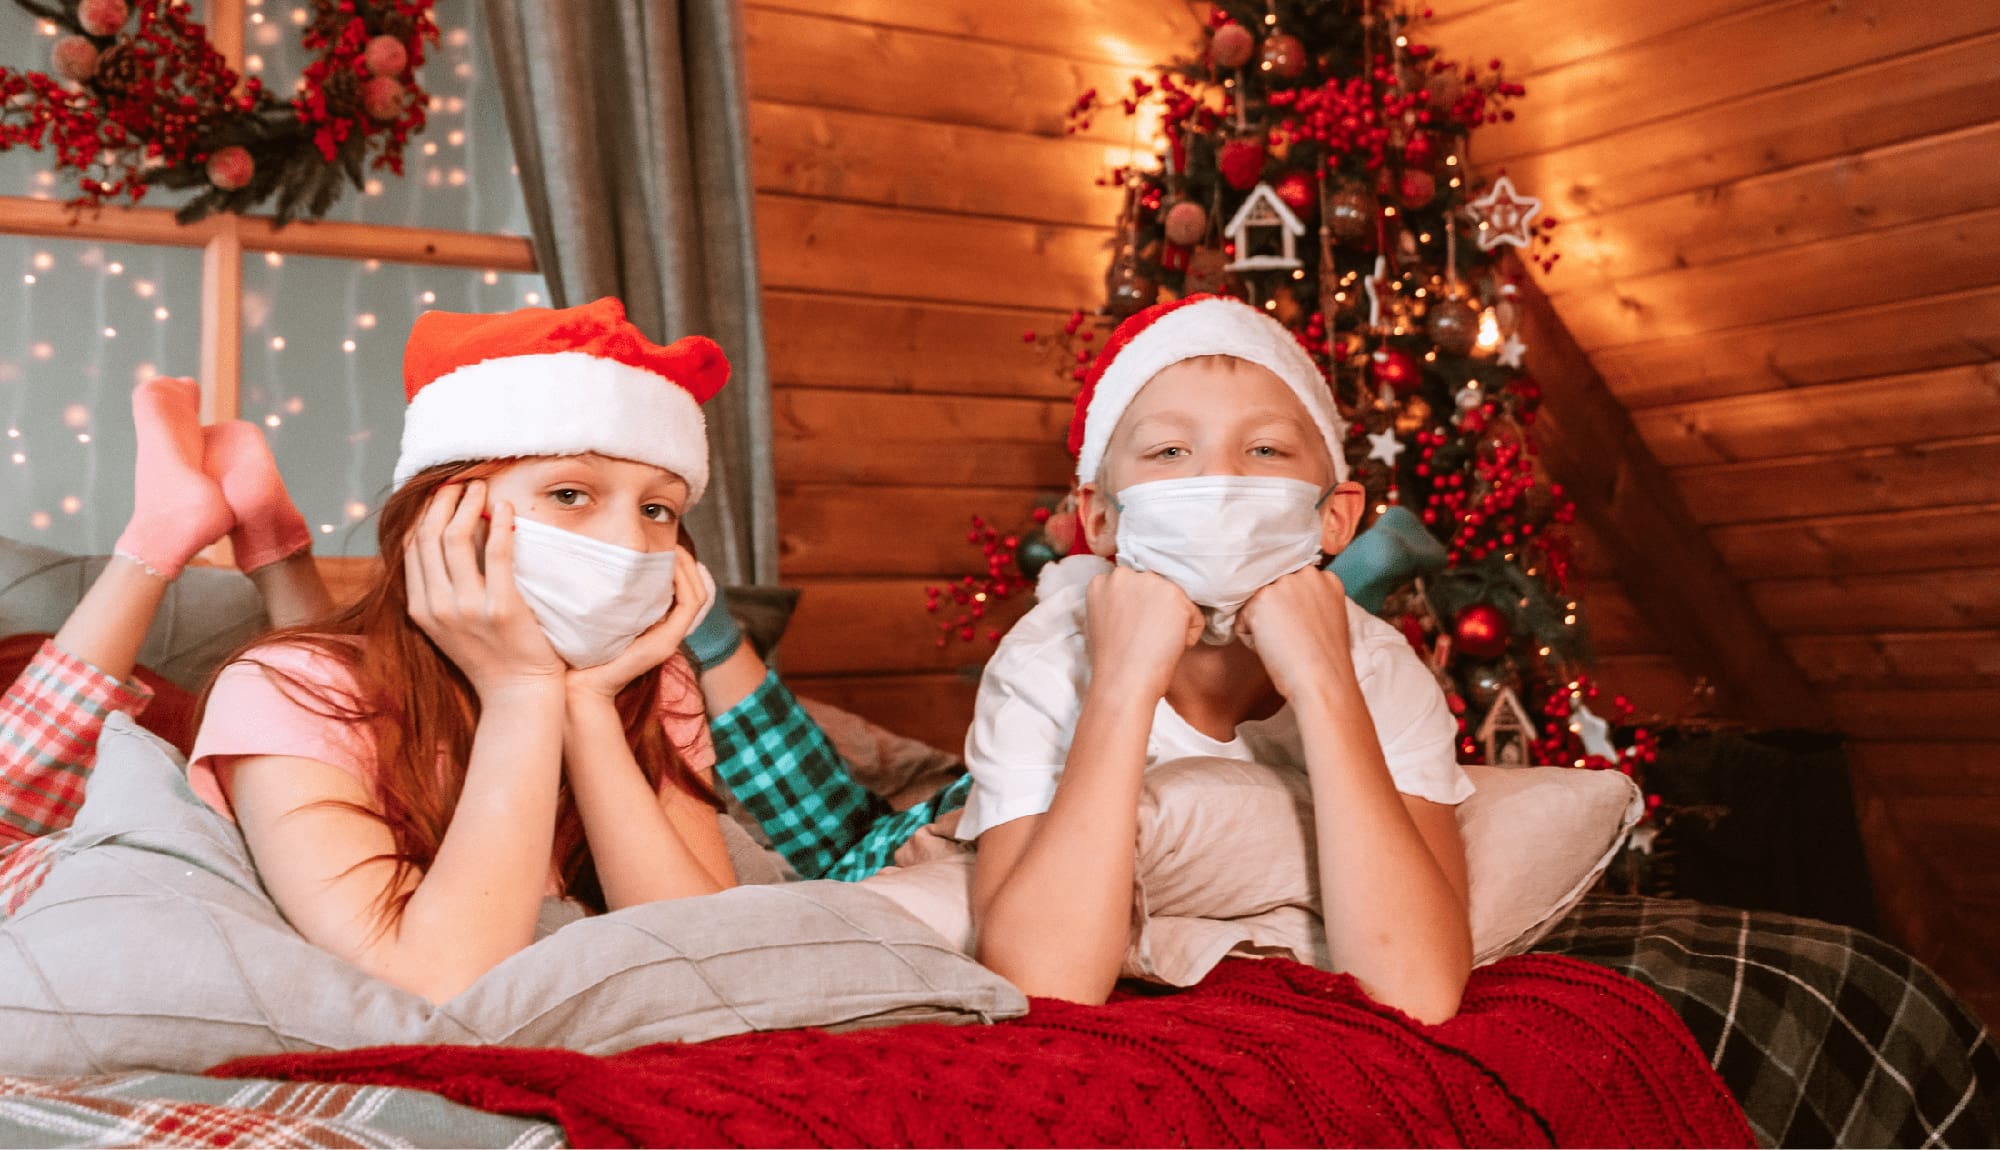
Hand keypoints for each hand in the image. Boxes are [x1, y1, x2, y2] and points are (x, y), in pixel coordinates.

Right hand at [403, 481, 565, 700]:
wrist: (517, 695)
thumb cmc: (491, 657)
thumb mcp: (450, 625)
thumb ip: (441, 589)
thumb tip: (445, 541)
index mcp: (420, 609)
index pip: (412, 547)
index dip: (424, 513)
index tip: (439, 493)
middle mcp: (437, 606)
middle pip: (429, 536)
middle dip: (442, 501)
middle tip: (460, 481)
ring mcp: (467, 608)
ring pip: (455, 539)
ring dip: (467, 505)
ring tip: (481, 487)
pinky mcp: (501, 608)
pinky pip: (497, 554)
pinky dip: (499, 524)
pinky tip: (506, 508)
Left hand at [566, 546, 709, 700]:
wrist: (576, 685)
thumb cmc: (577, 648)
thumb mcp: (594, 613)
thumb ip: (605, 593)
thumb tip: (598, 558)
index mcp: (654, 623)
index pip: (682, 589)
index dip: (679, 564)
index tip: (663, 543)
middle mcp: (666, 630)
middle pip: (695, 588)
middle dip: (686, 560)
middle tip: (671, 539)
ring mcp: (670, 637)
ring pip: (697, 594)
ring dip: (688, 567)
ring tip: (674, 548)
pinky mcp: (666, 642)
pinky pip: (690, 605)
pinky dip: (685, 582)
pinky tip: (669, 565)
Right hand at [1084, 566, 1201, 702]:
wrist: (1123, 683)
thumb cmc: (1113, 662)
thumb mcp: (1104, 620)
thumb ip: (1119, 601)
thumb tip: (1146, 603)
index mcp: (1102, 581)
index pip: (1134, 586)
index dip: (1138, 610)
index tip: (1133, 630)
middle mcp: (1124, 575)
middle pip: (1156, 589)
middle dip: (1157, 611)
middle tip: (1145, 638)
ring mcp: (1150, 583)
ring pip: (1176, 601)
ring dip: (1173, 622)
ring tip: (1155, 644)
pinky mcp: (1174, 596)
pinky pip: (1194, 617)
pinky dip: (1188, 636)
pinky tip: (1168, 648)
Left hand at [1237, 566, 1357, 701]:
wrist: (1322, 680)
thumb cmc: (1325, 660)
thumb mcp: (1327, 618)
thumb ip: (1308, 601)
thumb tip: (1282, 603)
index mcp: (1326, 579)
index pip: (1292, 583)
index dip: (1289, 607)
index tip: (1298, 627)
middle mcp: (1306, 574)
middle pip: (1272, 589)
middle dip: (1274, 611)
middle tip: (1290, 638)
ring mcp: (1283, 584)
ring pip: (1256, 602)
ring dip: (1261, 623)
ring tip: (1283, 644)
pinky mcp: (1261, 599)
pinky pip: (1242, 619)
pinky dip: (1250, 637)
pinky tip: (1272, 648)